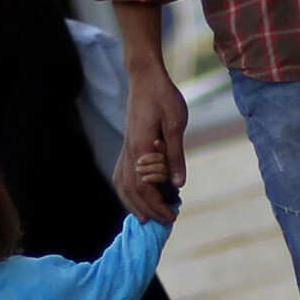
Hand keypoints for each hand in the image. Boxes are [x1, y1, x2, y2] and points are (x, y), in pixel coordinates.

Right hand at [113, 1, 184, 222]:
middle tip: (164, 222)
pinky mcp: (127, 144)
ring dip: (133, 203)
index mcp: (141, 150)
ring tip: (145, 217)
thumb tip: (177, 185)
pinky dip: (127, 190)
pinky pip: (122, 174)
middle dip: (148, 210)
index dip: (159, 206)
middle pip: (132, 192)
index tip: (173, 216)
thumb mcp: (176, 124)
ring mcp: (125, 148)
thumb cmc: (163, 97)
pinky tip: (136, 195)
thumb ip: (176, 155)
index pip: (146, 189)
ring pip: (123, 184)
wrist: (145, 77)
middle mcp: (129, 153)